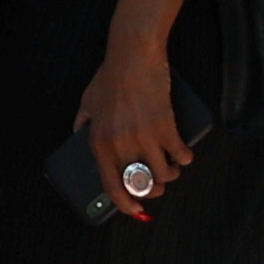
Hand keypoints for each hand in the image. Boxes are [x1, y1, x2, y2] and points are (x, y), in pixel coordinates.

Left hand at [79, 33, 192, 223]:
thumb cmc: (111, 75)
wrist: (133, 54)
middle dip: (154, 189)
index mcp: (99, 143)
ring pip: (165, 175)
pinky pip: (181, 155)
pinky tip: (184, 153)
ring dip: (172, 174)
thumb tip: (78, 134)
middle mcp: (120, 145)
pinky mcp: (166, 127)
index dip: (125, 203)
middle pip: (142, 185)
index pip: (112, 186)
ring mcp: (144, 137)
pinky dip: (185, 157)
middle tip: (158, 182)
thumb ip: (82, 121)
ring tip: (173, 166)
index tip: (135, 208)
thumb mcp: (87, 100)